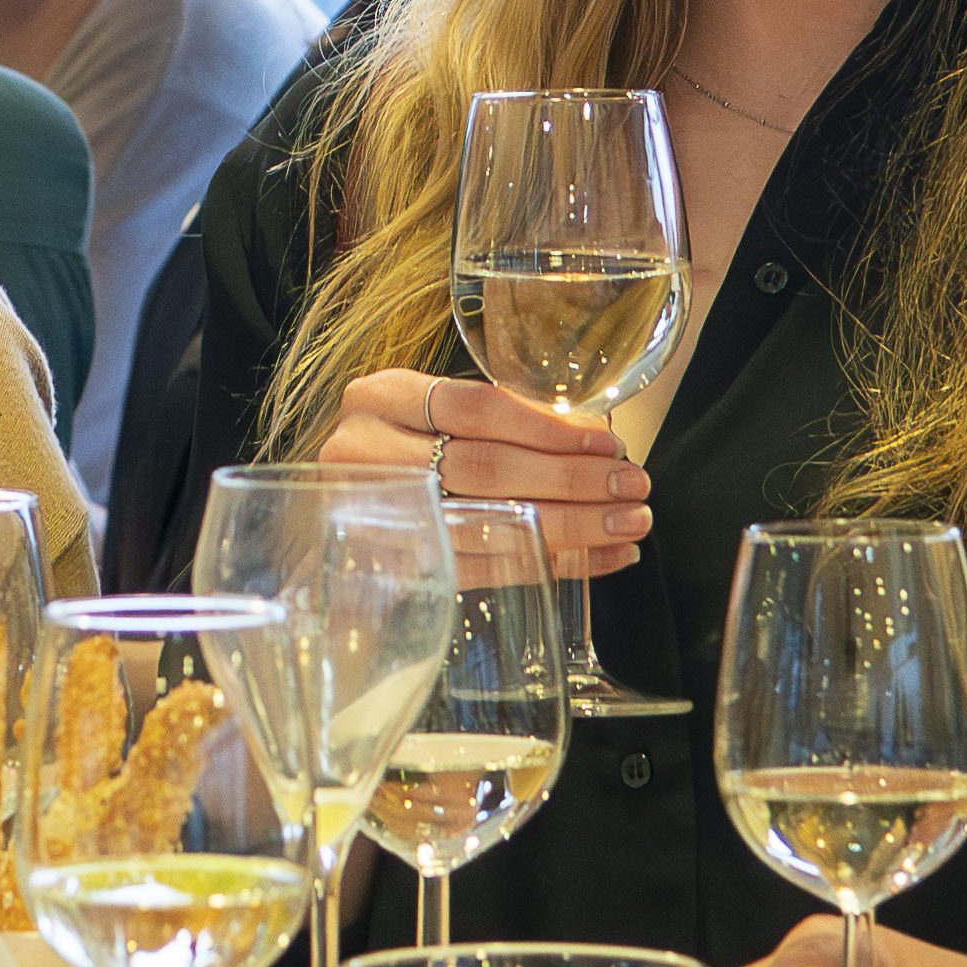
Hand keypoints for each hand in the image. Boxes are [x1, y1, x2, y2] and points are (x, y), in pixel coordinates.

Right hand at [322, 363, 649, 572]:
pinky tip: (597, 559)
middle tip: (633, 487)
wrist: (332, 517)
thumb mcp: (428, 414)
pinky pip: (483, 569)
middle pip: (484, 467)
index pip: (474, 407)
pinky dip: (547, 565)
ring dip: (569, 527)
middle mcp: (367, 452)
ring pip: (487, 522)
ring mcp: (377, 516)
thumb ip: (495, 419)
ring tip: (627, 525)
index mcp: (382, 396)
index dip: (547, 427)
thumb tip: (594, 434)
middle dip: (570, 480)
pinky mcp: (393, 569)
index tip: (608, 442)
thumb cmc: (399, 454)